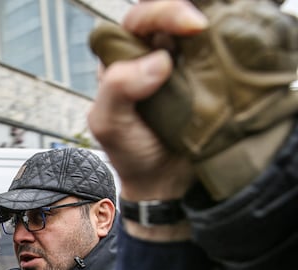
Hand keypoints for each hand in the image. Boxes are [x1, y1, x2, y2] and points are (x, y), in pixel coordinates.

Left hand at [91, 0, 297, 200]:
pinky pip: (218, 53)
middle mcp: (152, 56)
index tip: (184, 27)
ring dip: (207, 28)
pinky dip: (226, 47)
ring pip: (195, 31)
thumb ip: (116, 90)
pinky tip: (231, 50)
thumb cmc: (130, 153)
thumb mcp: (108, 124)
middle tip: (200, 26)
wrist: (163, 183)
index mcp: (122, 61)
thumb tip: (157, 62)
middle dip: (181, 13)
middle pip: (167, 18)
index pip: (137, 21)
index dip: (157, 15)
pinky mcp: (208, 79)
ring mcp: (183, 67)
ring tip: (216, 35)